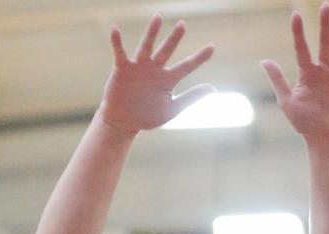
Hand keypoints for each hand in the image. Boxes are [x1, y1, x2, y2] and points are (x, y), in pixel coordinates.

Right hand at [99, 15, 214, 136]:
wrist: (124, 122)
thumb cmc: (148, 115)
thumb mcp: (172, 109)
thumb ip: (191, 97)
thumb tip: (213, 89)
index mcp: (167, 79)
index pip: (186, 66)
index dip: (199, 58)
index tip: (212, 48)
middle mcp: (155, 69)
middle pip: (167, 51)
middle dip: (174, 38)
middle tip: (183, 24)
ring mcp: (139, 67)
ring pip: (147, 47)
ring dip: (152, 32)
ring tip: (158, 17)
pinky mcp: (122, 69)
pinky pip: (120, 52)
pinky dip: (117, 41)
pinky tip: (115, 28)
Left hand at [262, 6, 328, 145]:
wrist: (324, 139)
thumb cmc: (305, 122)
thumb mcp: (287, 101)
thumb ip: (277, 79)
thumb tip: (264, 60)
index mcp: (307, 73)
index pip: (302, 48)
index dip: (298, 32)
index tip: (295, 15)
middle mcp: (324, 70)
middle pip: (324, 43)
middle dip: (324, 26)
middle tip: (325, 6)